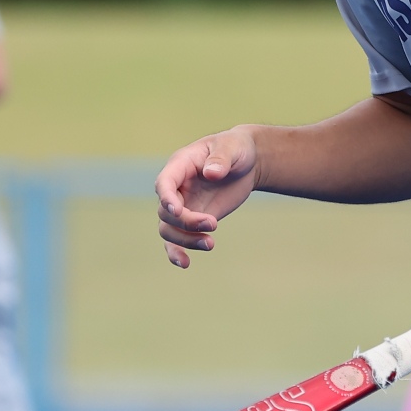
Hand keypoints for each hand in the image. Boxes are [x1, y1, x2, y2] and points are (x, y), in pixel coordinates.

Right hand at [155, 126, 260, 267]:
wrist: (246, 163)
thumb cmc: (236, 148)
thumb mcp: (232, 147)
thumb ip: (221, 159)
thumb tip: (211, 173)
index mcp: (180, 165)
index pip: (164, 183)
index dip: (167, 198)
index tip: (177, 211)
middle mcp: (176, 188)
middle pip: (166, 212)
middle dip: (187, 222)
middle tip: (214, 223)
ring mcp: (183, 206)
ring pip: (169, 230)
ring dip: (185, 240)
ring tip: (210, 244)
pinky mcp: (192, 221)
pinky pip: (177, 240)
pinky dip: (177, 252)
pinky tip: (185, 264)